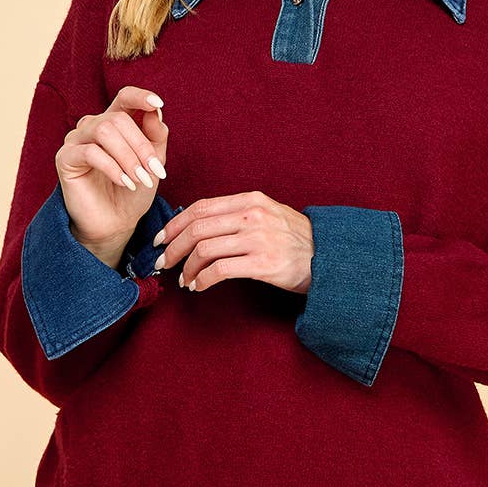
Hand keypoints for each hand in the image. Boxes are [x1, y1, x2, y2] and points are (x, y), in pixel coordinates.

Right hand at [56, 86, 167, 256]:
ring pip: (104, 131)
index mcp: (116, 122)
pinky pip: (90, 152)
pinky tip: (125, 183)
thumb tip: (155, 112)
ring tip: (140, 179)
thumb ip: (156, 136)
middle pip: (119, 118)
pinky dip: (113, 168)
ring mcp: (76, 140)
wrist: (116, 222)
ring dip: (128, 157)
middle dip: (141, 146)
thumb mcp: (153, 163)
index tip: (158, 104)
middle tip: (154, 171)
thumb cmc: (134, 190)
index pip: (124, 97)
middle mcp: (93, 126)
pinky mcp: (65, 158)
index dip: (140, 96)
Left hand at [153, 190, 313, 294]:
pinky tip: (199, 286)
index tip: (161, 239)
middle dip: (172, 248)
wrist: (327, 257)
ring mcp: (258, 239)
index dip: (174, 224)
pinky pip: (220, 271)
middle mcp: (252, 216)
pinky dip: (202, 280)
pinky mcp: (262, 263)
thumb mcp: (267, 213)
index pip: (200, 208)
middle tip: (163, 262)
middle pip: (197, 229)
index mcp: (250, 200)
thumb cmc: (294, 238)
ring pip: (204, 250)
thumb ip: (236, 213)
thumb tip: (196, 224)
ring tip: (183, 278)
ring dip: (186, 267)